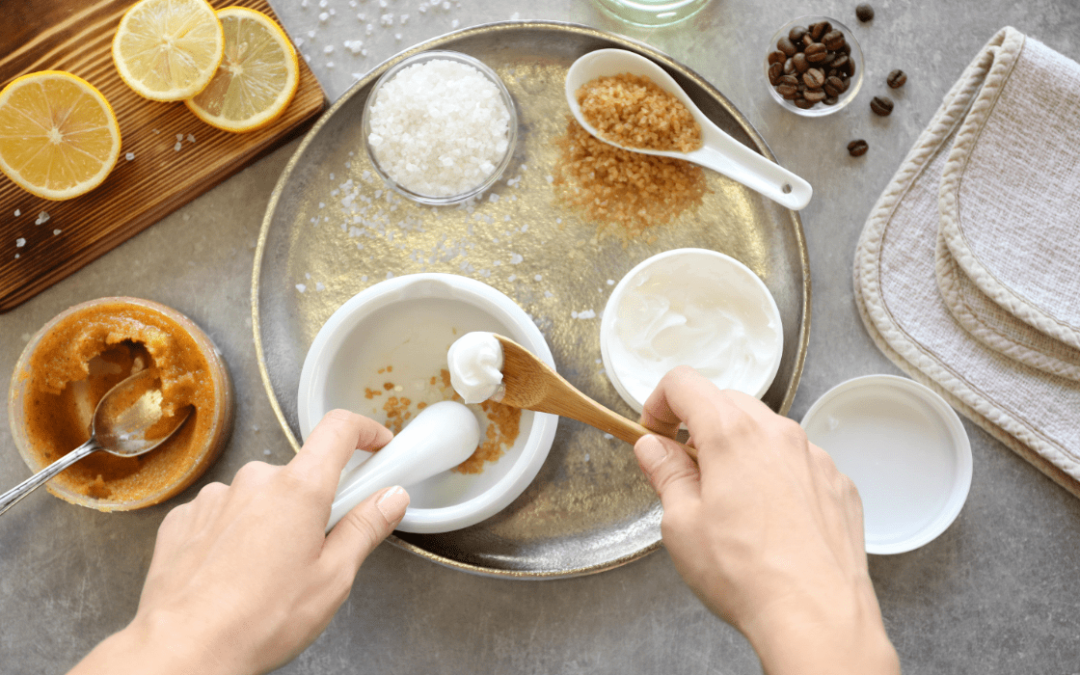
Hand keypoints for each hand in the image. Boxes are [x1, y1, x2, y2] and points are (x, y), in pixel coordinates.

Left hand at [70, 410, 408, 674]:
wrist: (183, 650)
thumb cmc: (258, 620)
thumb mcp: (333, 579)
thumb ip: (366, 529)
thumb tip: (391, 498)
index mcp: (298, 489)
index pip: (339, 430)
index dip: (365, 432)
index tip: (376, 445)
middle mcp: (254, 481)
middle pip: (299, 475)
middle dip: (314, 504)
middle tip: (317, 551)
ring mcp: (214, 498)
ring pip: (259, 497)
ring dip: (271, 522)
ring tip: (268, 575)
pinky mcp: (184, 519)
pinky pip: (222, 514)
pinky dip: (234, 534)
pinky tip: (234, 574)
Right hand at [634, 367, 898, 674]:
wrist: (817, 616)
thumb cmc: (746, 573)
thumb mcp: (681, 524)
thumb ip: (665, 474)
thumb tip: (653, 447)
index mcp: (732, 433)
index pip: (684, 383)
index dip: (659, 403)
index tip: (655, 433)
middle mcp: (778, 433)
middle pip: (727, 402)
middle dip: (699, 427)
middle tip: (685, 470)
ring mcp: (815, 458)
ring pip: (766, 432)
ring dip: (740, 451)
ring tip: (729, 502)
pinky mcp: (838, 485)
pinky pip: (799, 463)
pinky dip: (777, 476)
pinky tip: (770, 521)